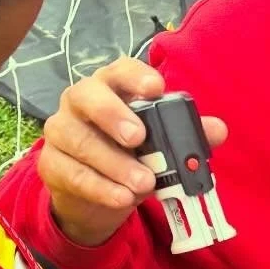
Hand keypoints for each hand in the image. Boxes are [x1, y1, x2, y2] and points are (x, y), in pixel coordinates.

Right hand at [38, 57, 227, 246]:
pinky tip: (123, 198)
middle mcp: (79, 101)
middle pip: (87, 96)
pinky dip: (101, 188)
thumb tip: (218, 130)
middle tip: (139, 138)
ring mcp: (60, 132)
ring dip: (115, 164)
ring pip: (81, 141)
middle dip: (113, 115)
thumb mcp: (161, 143)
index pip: (119, 70)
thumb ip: (188, 133)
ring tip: (144, 183)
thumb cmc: (131, 153)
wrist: (97, 193)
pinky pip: (73, 174)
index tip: (156, 88)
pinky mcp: (51, 165)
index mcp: (111, 86)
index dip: (135, 77)